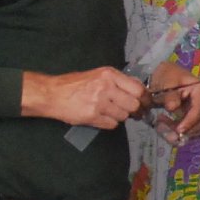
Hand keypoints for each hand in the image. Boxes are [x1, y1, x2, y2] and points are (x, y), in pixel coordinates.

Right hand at [21, 66, 148, 129]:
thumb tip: (139, 89)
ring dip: (120, 117)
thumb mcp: (98, 75)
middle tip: (134, 113)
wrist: (52, 94)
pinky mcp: (92, 116)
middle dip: (135, 110)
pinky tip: (102, 117)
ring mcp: (99, 102)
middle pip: (134, 104)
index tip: (147, 103)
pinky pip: (112, 124)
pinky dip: (110, 123)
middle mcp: (105, 87)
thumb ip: (118, 81)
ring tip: (110, 112)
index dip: (145, 99)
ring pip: (124, 116)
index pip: (138, 88)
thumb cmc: (74, 84)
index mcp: (109, 74)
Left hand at [143, 61, 199, 143]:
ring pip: (195, 127)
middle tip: (164, 127)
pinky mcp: (195, 116)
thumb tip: (173, 108)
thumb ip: (170, 96)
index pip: (199, 109)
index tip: (179, 130)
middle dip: (184, 128)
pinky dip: (176, 128)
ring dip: (178, 128)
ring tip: (161, 122)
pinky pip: (189, 127)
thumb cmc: (168, 77)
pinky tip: (164, 122)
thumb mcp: (167, 83)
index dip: (190, 121)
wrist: (165, 76)